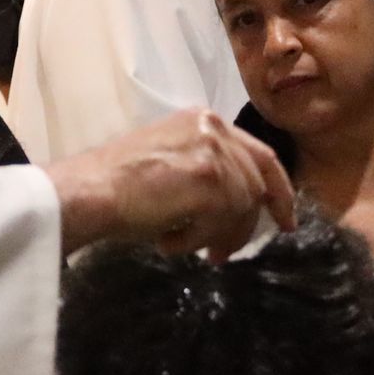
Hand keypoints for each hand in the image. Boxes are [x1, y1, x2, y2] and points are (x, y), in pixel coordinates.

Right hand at [44, 109, 296, 256]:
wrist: (88, 191)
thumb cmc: (115, 185)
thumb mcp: (170, 164)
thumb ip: (207, 172)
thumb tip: (235, 212)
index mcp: (204, 120)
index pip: (259, 155)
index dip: (278, 191)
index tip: (284, 221)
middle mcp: (213, 128)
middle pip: (255, 184)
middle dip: (244, 226)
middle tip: (221, 254)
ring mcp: (214, 152)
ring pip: (241, 207)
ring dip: (214, 236)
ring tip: (183, 246)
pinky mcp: (209, 179)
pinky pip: (222, 222)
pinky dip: (196, 240)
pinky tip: (168, 241)